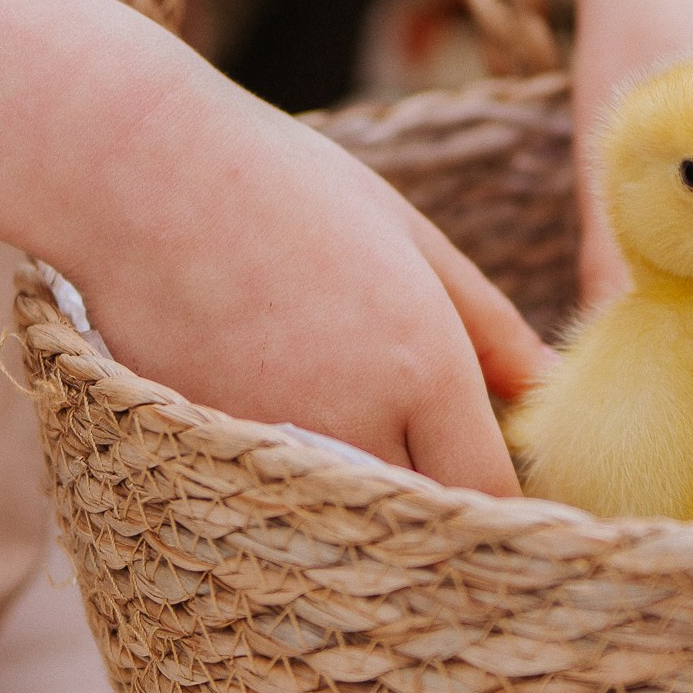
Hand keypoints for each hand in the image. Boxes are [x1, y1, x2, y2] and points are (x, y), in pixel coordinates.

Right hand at [66, 76, 547, 494]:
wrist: (141, 172)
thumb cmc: (288, 185)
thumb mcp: (411, 239)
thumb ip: (490, 327)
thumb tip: (550, 392)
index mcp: (422, 365)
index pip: (488, 490)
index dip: (506, 502)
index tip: (505, 487)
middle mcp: (355, 419)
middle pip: (422, 520)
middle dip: (440, 510)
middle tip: (435, 472)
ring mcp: (276, 444)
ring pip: (348, 521)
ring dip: (368, 502)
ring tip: (360, 444)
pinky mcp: (209, 450)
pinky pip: (277, 496)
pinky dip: (296, 485)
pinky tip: (288, 421)